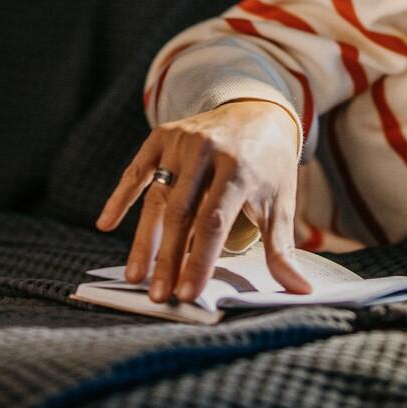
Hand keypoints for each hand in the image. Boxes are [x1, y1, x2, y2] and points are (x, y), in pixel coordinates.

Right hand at [95, 99, 312, 302]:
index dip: (200, 259)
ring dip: (144, 240)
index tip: (188, 293)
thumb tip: (301, 292)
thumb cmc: (269, 168)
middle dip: (168, 259)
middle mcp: (208, 151)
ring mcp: (182, 141)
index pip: (214, 222)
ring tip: (135, 276)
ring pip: (157, 198)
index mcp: (240, 169)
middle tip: (158, 296)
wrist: (257, 111)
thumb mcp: (281, 204)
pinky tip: (105, 223)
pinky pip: (136, 170)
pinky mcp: (162, 135)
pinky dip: (120, 197)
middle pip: (181, 214)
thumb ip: (282, 250)